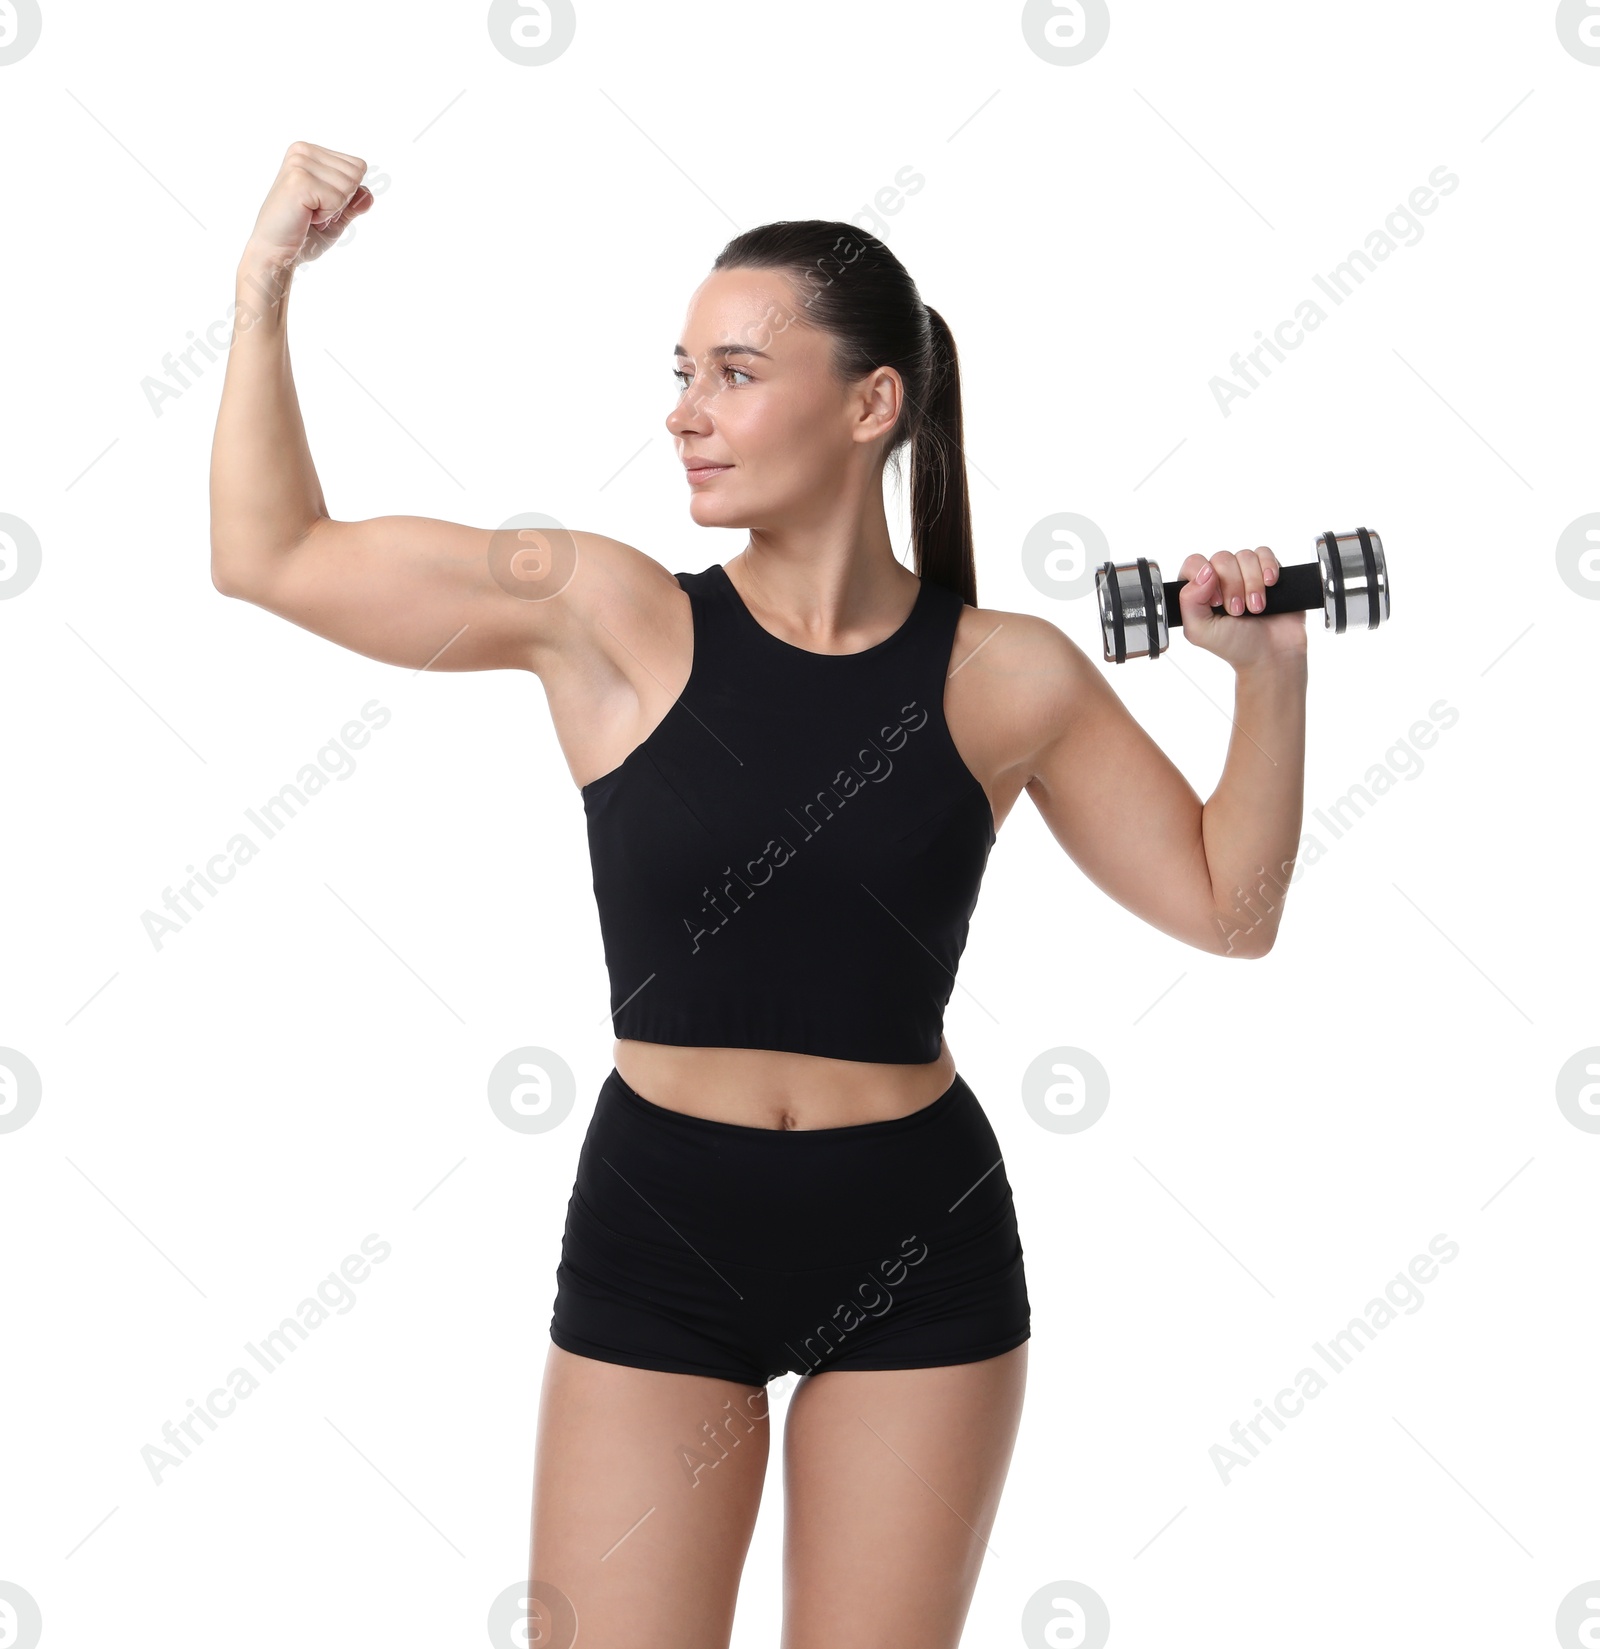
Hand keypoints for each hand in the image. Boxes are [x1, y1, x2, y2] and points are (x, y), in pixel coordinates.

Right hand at [242, 141, 373, 275]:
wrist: (276, 253)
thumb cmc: (304, 235)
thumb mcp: (337, 215)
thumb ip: (355, 202)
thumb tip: (369, 194)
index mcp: (310, 152)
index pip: (358, 166)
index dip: (347, 194)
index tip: (320, 204)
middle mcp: (303, 151)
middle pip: (356, 173)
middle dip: (343, 201)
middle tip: (314, 211)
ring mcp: (299, 163)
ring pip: (349, 185)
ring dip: (334, 209)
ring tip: (309, 213)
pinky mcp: (299, 180)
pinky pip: (338, 199)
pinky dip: (327, 216)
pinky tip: (305, 216)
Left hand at [1175, 546, 1306, 671]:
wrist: (1272, 654)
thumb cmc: (1235, 645)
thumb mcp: (1200, 631)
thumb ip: (1189, 601)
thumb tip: (1204, 572)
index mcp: (1199, 591)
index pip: (1194, 564)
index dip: (1204, 578)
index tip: (1216, 601)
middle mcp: (1220, 579)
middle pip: (1221, 558)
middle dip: (1232, 586)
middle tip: (1237, 611)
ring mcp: (1244, 573)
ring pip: (1244, 556)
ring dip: (1252, 583)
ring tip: (1256, 608)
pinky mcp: (1267, 571)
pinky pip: (1264, 553)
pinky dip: (1268, 567)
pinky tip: (1270, 585)